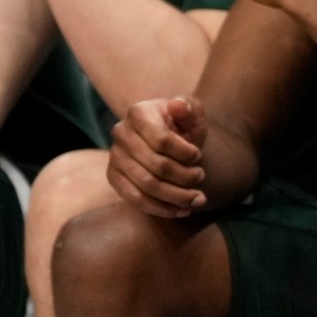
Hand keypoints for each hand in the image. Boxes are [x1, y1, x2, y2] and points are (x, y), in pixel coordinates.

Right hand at [108, 96, 209, 216]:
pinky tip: (182, 211)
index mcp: (139, 113)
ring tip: (198, 199)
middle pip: (156, 166)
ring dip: (177, 197)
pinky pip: (135, 199)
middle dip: (185, 177)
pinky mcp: (113, 177)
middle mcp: (121, 133)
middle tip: (202, 178)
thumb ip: (189, 108)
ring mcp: (114, 156)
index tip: (199, 156)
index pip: (162, 140)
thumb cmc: (182, 125)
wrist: (168, 141)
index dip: (185, 153)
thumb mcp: (192, 113)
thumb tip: (177, 105)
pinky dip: (161, 209)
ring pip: (147, 186)